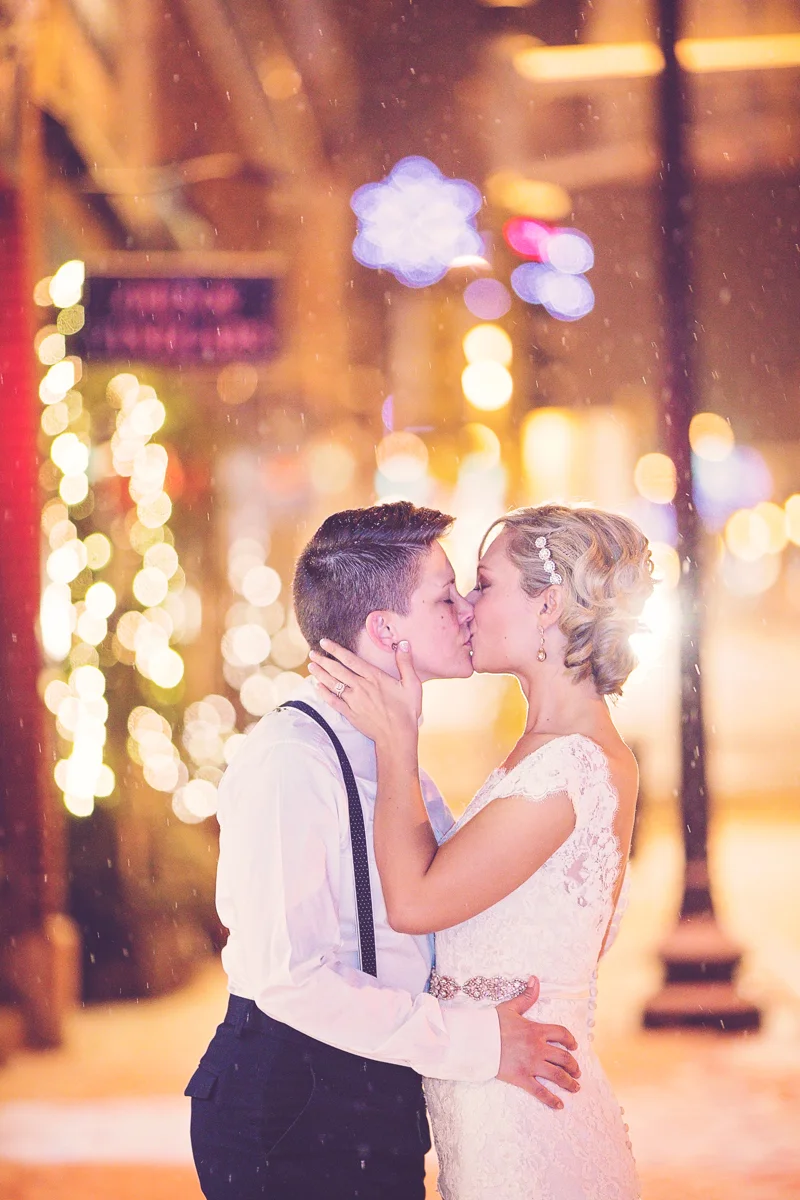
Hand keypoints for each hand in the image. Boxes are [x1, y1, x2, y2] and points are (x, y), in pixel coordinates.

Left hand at [308, 638, 421, 747]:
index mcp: (374, 678)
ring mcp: (354, 701)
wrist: (397, 736)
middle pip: (337, 670)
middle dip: (323, 660)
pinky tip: (318, 686)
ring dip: (321, 674)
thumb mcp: (412, 684)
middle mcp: (361, 687)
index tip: (324, 642)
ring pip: (333, 684)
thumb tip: (403, 643)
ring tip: (311, 666)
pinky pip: (333, 701)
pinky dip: (324, 693)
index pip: (350, 660)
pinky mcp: (350, 714)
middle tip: (313, 653)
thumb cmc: (407, 710)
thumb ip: (406, 662)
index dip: (336, 650)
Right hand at [496, 977, 579, 1109]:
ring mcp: (531, 1064)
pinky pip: (540, 1091)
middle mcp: (538, 1048)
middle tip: (577, 1071)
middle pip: (564, 1057)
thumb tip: (535, 979)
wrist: (476, 1039)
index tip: (574, 1046)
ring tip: (575, 1087)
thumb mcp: (511, 1007)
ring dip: (569, 1082)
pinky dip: (551, 1100)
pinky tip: (559, 1105)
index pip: (561, 1034)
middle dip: (573, 1066)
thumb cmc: (492, 1023)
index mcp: (536, 1030)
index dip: (571, 1040)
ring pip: (557, 1075)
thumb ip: (526, 996)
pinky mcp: (522, 1078)